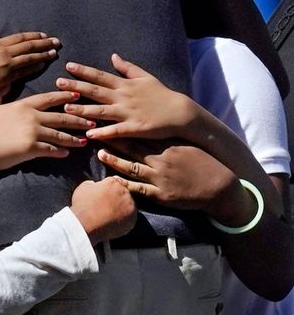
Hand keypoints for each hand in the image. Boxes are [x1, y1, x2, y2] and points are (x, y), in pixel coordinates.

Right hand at [0, 22, 59, 99]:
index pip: (19, 37)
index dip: (33, 35)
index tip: (44, 35)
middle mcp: (3, 52)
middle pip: (29, 45)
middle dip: (44, 43)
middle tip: (57, 41)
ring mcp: (6, 64)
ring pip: (30, 57)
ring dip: (44, 54)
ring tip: (54, 52)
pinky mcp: (7, 77)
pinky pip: (25, 70)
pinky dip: (36, 66)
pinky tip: (43, 64)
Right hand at [0, 90, 90, 171]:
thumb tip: (2, 85)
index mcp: (23, 105)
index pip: (49, 98)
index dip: (65, 96)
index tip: (78, 94)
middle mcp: (31, 116)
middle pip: (61, 116)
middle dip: (78, 118)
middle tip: (92, 120)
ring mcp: (32, 132)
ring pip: (60, 134)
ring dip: (74, 137)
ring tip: (84, 139)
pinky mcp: (32, 148)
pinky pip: (51, 149)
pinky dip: (61, 151)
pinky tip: (67, 153)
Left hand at [57, 54, 197, 140]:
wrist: (180, 113)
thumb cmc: (161, 94)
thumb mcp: (145, 77)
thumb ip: (127, 68)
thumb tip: (113, 56)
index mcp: (125, 85)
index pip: (100, 76)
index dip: (84, 71)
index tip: (67, 66)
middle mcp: (124, 97)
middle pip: (96, 91)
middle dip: (76, 87)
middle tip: (58, 83)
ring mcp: (128, 113)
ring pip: (101, 111)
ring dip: (83, 110)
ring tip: (66, 109)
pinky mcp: (134, 128)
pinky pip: (116, 130)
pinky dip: (103, 132)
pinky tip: (89, 134)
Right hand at [70, 178, 137, 244]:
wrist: (85, 225)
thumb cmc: (82, 206)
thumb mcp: (83, 188)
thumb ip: (93, 184)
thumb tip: (95, 185)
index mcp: (113, 182)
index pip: (115, 182)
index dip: (109, 189)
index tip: (105, 195)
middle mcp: (125, 192)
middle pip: (124, 193)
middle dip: (117, 198)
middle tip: (107, 207)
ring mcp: (130, 206)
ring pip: (128, 205)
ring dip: (122, 209)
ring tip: (109, 216)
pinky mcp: (132, 219)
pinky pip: (130, 218)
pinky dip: (124, 220)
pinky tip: (113, 222)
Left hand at [98, 140, 257, 224]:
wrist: (220, 187)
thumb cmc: (203, 165)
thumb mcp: (187, 147)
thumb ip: (169, 138)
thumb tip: (154, 128)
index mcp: (169, 146)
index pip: (143, 134)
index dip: (125, 127)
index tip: (112, 120)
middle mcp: (163, 160)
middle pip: (134, 148)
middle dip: (114, 140)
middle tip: (96, 133)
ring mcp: (161, 177)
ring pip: (133, 168)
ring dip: (115, 161)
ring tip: (100, 154)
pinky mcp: (161, 194)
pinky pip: (139, 190)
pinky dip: (125, 185)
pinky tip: (112, 181)